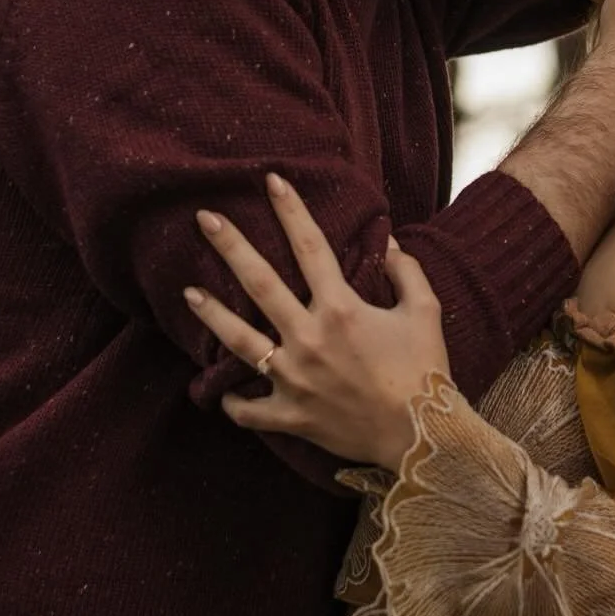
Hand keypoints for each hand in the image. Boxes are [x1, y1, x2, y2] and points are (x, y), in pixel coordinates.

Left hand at [183, 174, 449, 469]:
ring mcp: (294, 378)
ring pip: (239, 341)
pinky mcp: (290, 414)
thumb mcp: (425, 313)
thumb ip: (406, 273)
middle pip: (259, 283)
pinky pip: (249, 410)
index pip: (309, 247)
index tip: (271, 180)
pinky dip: (233, 403)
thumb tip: (390, 243)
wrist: (422, 435)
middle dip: (230, 246)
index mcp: (340, 308)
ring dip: (212, 315)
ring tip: (189, 293)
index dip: (290, 210)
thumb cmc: (425, 371)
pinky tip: (223, 394)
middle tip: (205, 219)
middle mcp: (309, 338)